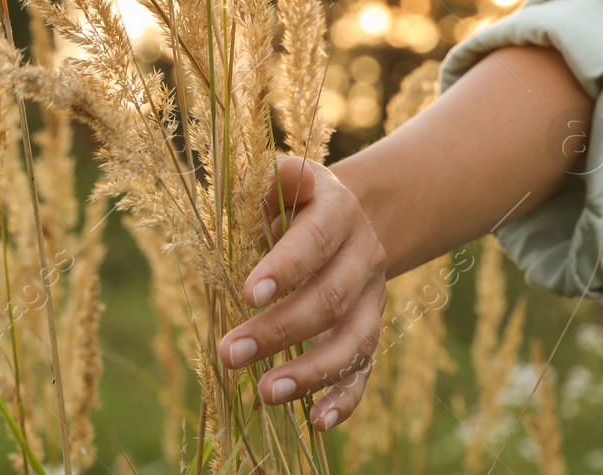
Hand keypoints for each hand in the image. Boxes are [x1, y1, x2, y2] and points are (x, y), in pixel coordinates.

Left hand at [218, 156, 387, 430]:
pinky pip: (364, 370)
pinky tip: (318, 423)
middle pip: (330, 298)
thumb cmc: (296, 201)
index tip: (247, 294)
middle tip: (229, 353)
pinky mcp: (370, 331)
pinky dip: (346, 399)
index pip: (316, 240)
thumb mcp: (284, 180)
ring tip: (265, 393)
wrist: (352, 216)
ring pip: (353, 340)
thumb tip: (265, 178)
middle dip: (280, 329)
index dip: (286, 267)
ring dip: (311, 371)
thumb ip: (269, 181)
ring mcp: (372, 298)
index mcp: (339, 211)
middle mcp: (364, 255)